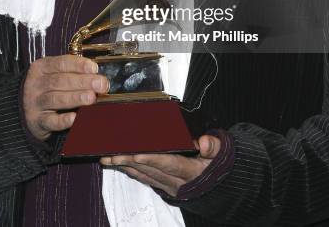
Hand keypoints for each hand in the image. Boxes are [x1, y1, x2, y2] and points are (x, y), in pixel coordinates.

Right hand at [23, 55, 108, 140]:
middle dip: (82, 82)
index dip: (79, 65)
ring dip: (75, 98)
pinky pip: (50, 121)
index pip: (61, 63)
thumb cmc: (47, 88)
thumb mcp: (53, 74)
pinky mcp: (36, 122)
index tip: (94, 68)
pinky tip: (75, 118)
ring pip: (55, 99)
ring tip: (91, 97)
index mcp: (41, 68)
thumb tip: (97, 74)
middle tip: (100, 84)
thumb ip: (72, 72)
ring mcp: (34, 103)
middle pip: (60, 81)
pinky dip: (63, 120)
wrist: (22, 108)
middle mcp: (36, 84)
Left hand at [100, 135, 220, 196]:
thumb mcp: (222, 152)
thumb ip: (214, 146)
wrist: (222, 184)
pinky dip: (132, 171)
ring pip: (144, 175)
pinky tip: (120, 165)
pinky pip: (146, 179)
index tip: (135, 153)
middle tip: (109, 154)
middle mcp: (178, 182)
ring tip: (107, 159)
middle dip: (128, 162)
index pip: (168, 164)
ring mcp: (170, 186)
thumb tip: (205, 142)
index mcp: (191, 171)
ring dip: (125, 167)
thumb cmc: (219, 163)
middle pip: (150, 170)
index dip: (151, 159)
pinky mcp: (165, 186)